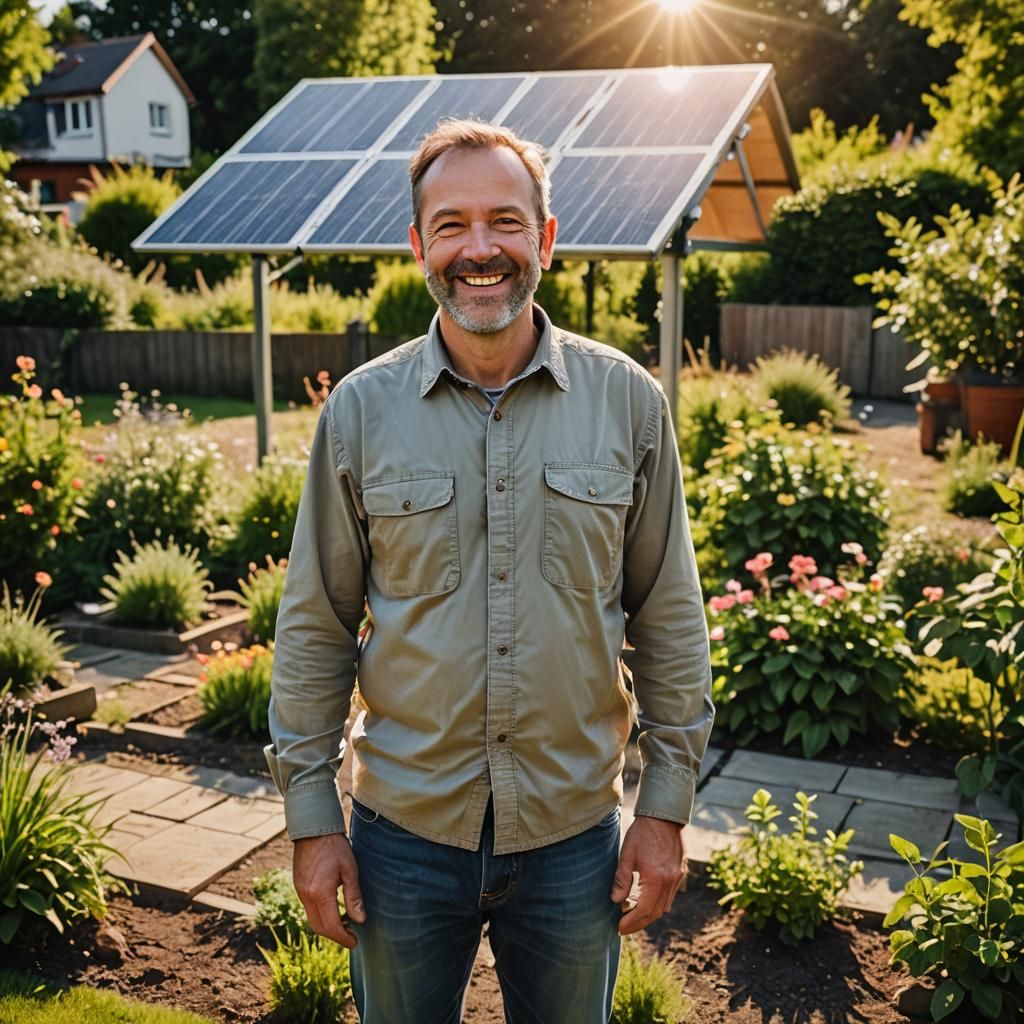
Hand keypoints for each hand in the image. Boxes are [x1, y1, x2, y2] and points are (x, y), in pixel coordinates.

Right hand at [292, 832, 365, 947]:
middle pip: (319, 927)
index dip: (343, 938)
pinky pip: (309, 909)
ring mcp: (300, 891)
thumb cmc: (335, 846)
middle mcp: (306, 896)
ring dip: (327, 926)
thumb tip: (360, 920)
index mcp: (320, 893)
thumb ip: (354, 896)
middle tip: (351, 936)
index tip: (355, 942)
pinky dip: (321, 915)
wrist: (313, 829)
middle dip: (335, 935)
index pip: (331, 926)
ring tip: (346, 922)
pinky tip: (334, 908)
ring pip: (312, 919)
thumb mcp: (350, 869)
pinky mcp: (299, 886)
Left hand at [610, 816, 685, 934]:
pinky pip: (670, 895)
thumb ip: (622, 879)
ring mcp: (678, 877)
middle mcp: (670, 882)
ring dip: (649, 914)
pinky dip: (658, 903)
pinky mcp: (681, 871)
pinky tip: (646, 900)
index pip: (643, 911)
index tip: (620, 928)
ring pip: (664, 906)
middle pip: (656, 913)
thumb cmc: (643, 832)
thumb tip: (616, 901)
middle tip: (625, 927)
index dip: (631, 922)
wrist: (664, 815)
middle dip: (640, 923)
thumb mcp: (627, 854)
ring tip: (633, 915)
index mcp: (656, 879)